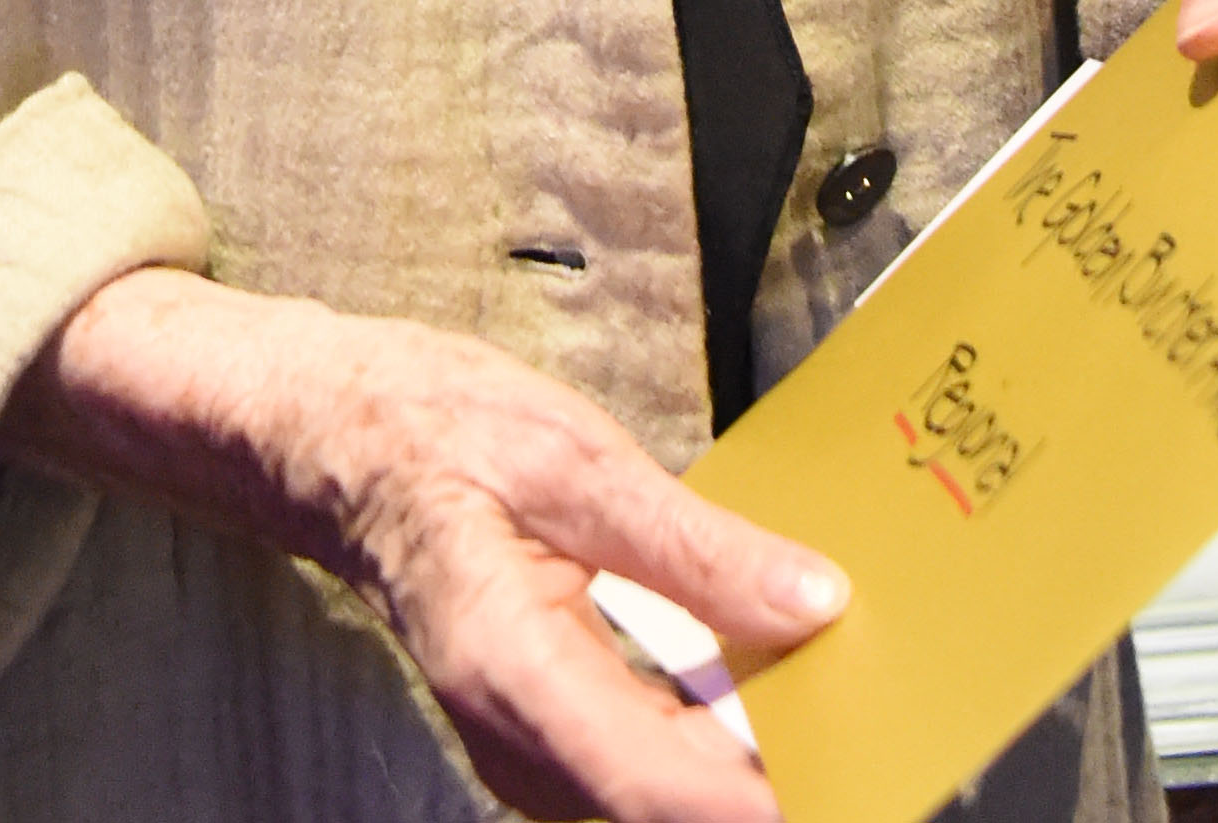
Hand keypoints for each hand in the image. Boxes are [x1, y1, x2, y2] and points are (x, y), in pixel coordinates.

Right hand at [0, 265, 844, 822]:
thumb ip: (696, 544)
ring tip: (841, 696)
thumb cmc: (437, 431)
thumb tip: (813, 605)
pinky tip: (770, 680)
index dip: (758, 801)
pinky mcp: (551, 745)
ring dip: (755, 761)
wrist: (336, 443)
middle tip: (881, 724)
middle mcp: (515, 741)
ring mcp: (529, 756)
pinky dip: (719, 740)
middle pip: (672, 809)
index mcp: (508, 666)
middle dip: (782, 775)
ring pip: (666, 802)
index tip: (858, 782)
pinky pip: (651, 772)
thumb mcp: (575, 458)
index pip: (654, 784)